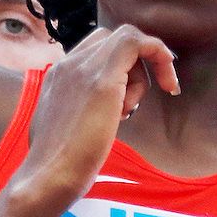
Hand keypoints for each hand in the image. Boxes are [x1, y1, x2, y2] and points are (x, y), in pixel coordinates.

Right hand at [15, 25, 179, 206]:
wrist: (47, 178)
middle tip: (134, 104)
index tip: (132, 96)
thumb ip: (76, 112)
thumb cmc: (58, 165)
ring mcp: (82, 69)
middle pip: (111, 39)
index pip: (95, 49)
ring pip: (125, 39)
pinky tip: (169, 84)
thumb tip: (93, 116)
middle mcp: (67, 65)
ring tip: (126, 113)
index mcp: (57, 75)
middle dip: (133, 66)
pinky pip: (136, 42)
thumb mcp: (64, 129)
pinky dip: (158, 54)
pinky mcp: (101, 82)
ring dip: (140, 75)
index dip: (121, 66)